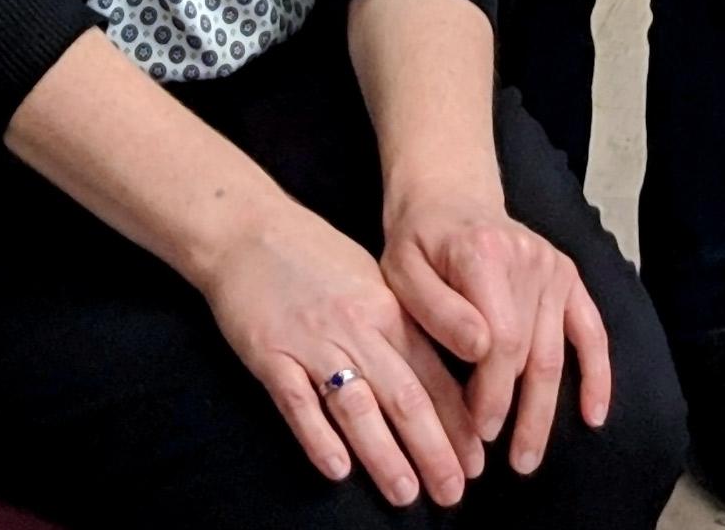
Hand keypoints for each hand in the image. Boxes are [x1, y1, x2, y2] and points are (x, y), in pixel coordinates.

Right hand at [195, 199, 483, 505]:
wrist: (247, 230)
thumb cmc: (313, 255)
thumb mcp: (370, 280)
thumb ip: (401, 325)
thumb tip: (438, 376)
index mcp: (387, 309)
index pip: (433, 373)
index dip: (457, 421)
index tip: (477, 460)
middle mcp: (357, 328)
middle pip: (404, 396)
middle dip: (434, 448)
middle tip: (454, 491)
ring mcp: (312, 343)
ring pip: (357, 407)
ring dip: (385, 455)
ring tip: (406, 493)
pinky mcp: (270, 355)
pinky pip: (299, 403)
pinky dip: (319, 438)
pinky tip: (339, 470)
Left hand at [381, 185, 615, 478]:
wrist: (448, 196)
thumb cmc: (417, 241)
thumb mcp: (402, 269)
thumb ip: (437, 309)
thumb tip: (479, 350)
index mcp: (484, 256)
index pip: (501, 339)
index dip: (492, 392)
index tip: (478, 430)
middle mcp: (529, 259)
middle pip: (532, 353)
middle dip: (520, 413)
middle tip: (506, 461)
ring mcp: (554, 268)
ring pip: (557, 353)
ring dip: (546, 410)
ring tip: (529, 456)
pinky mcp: (569, 277)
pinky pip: (592, 331)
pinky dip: (598, 375)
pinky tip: (594, 415)